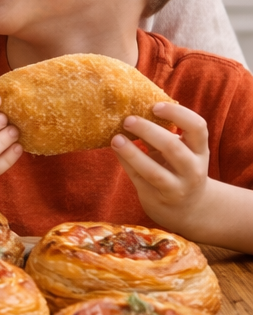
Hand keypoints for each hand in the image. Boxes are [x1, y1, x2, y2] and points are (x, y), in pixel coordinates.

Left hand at [113, 102, 209, 230]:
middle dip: (149, 131)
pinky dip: (126, 163)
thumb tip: (131, 108)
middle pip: (173, 147)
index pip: (198, 127)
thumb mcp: (180, 151)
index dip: (178, 114)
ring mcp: (177, 187)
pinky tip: (116, 150)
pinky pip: (139, 179)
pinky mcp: (158, 198)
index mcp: (200, 150)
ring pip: (154, 171)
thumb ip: (162, 134)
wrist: (187, 208)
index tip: (155, 106)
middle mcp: (193, 169)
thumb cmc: (177, 168)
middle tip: (128, 120)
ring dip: (132, 153)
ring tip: (116, 138)